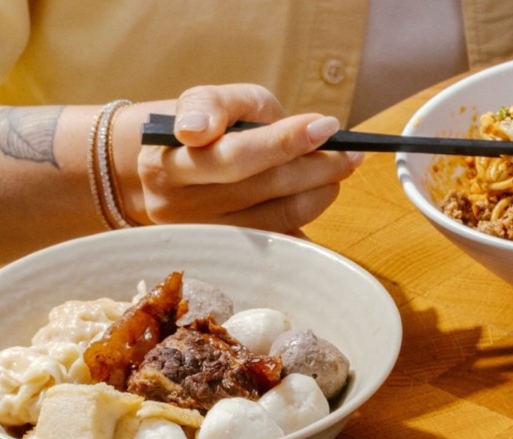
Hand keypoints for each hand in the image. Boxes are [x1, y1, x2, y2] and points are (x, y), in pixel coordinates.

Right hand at [131, 83, 362, 229]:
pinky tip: (317, 198)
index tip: (327, 126)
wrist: (169, 172)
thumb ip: (210, 104)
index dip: (284, 142)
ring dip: (318, 194)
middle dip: (316, 167)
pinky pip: (277, 245)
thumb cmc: (201, 130)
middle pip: (261, 189)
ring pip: (275, 221)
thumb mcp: (205, 101)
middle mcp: (174, 208)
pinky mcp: (223, 262)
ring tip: (338, 170)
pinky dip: (304, 222)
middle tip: (348, 154)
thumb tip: (197, 130)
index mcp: (165, 164)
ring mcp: (200, 241)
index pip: (233, 157)